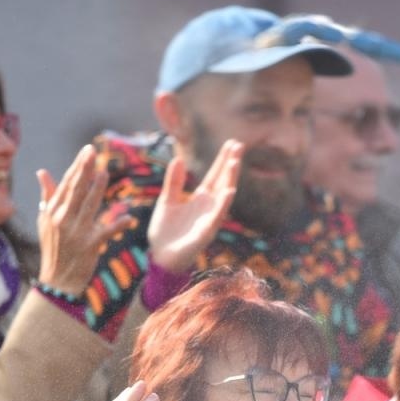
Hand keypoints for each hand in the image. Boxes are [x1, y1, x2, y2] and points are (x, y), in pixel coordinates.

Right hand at [37, 144, 133, 295]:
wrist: (58, 281)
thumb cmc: (53, 248)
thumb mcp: (45, 222)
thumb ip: (47, 196)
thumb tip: (42, 172)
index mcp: (53, 211)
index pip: (67, 184)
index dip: (77, 166)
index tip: (86, 151)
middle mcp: (63, 219)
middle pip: (76, 190)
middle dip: (84, 169)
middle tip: (93, 151)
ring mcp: (76, 232)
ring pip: (89, 206)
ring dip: (97, 189)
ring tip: (104, 173)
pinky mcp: (90, 246)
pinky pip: (106, 231)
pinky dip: (118, 225)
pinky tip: (129, 218)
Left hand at [148, 141, 241, 273]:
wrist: (161, 257)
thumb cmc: (165, 232)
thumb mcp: (167, 201)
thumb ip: (174, 182)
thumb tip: (179, 159)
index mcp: (200, 199)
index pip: (214, 175)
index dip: (222, 160)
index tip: (231, 143)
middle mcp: (209, 207)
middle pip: (222, 181)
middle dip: (230, 164)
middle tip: (239, 145)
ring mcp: (209, 219)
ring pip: (223, 196)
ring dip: (230, 179)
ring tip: (235, 162)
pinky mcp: (206, 232)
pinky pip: (217, 216)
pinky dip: (224, 203)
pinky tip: (230, 190)